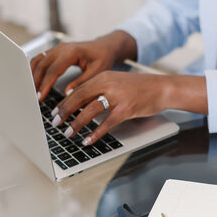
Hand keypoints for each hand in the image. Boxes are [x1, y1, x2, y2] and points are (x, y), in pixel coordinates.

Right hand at [30, 30, 136, 101]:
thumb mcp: (97, 72)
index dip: (45, 84)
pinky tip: (34, 81)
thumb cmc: (103, 58)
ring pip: (37, 60)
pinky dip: (35, 70)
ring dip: (32, 75)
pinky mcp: (55, 51)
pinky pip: (40, 59)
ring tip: (31, 91)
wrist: (104, 47)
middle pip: (42, 65)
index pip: (53, 70)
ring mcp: (57, 48)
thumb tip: (67, 94)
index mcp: (72, 52)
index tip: (40, 97)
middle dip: (35, 81)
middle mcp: (62, 48)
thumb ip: (82, 82)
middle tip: (32, 97)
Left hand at [51, 71, 168, 144]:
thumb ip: (99, 90)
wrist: (162, 87)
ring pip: (90, 110)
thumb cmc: (139, 88)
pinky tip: (88, 140)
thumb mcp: (116, 83)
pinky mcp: (126, 109)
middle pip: (79, 98)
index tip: (54, 112)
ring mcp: (118, 96)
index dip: (63, 102)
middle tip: (55, 123)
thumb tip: (80, 104)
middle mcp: (108, 84)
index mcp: (103, 76)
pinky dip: (95, 133)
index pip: (77, 89)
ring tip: (68, 133)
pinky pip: (107, 123)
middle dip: (65, 112)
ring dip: (77, 124)